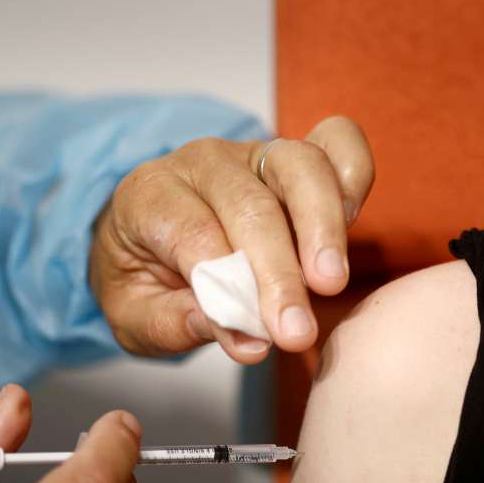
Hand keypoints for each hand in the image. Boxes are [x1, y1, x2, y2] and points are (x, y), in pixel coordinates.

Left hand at [89, 115, 374, 362]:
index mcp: (150, 195)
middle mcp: (204, 163)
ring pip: (300, 166)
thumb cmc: (142, 275)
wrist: (145, 237)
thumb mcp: (130, 313)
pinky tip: (349, 230)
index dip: (226, 288)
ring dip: (322, 228)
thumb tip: (242, 337)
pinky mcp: (296, 158)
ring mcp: (254, 153)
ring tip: (329, 284)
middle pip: (250, 205)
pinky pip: (336, 144)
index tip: (254, 339)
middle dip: (278, 272)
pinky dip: (352, 179)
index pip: (193, 234)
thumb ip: (172, 323)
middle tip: (297, 332)